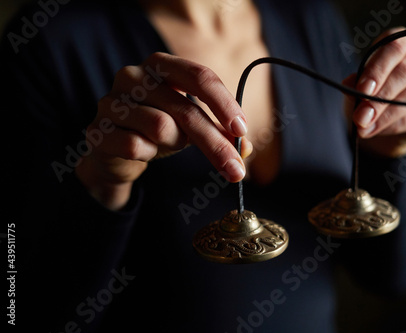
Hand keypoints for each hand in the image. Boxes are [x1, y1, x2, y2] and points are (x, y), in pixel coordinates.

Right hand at [76, 53, 251, 209]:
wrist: (114, 149)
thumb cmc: (157, 129)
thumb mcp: (191, 124)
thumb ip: (218, 131)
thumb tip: (246, 149)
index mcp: (161, 65)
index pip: (200, 76)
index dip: (224, 103)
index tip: (242, 130)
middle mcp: (133, 75)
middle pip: (186, 109)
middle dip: (215, 144)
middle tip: (236, 170)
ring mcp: (111, 100)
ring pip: (162, 128)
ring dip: (173, 144)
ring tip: (165, 144)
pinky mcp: (98, 128)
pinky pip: (136, 146)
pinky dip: (148, 154)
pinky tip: (143, 151)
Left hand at [343, 27, 405, 157]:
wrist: (386, 121)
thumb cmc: (372, 95)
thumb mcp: (358, 87)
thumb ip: (355, 84)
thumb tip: (348, 84)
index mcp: (401, 41)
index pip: (394, 47)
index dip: (377, 69)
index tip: (362, 90)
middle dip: (380, 97)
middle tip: (361, 117)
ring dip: (387, 114)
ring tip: (366, 127)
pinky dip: (398, 124)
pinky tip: (381, 130)